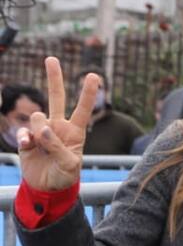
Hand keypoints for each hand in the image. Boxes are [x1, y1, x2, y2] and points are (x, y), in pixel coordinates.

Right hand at [18, 57, 98, 190]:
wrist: (47, 187)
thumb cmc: (65, 175)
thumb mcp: (70, 164)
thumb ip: (58, 146)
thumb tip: (42, 130)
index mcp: (75, 131)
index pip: (83, 108)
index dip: (88, 92)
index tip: (93, 75)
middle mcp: (58, 126)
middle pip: (57, 97)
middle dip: (54, 78)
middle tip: (51, 59)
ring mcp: (42, 130)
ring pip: (38, 117)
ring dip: (40, 131)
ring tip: (42, 147)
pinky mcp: (27, 138)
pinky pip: (25, 131)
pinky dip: (26, 139)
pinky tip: (28, 147)